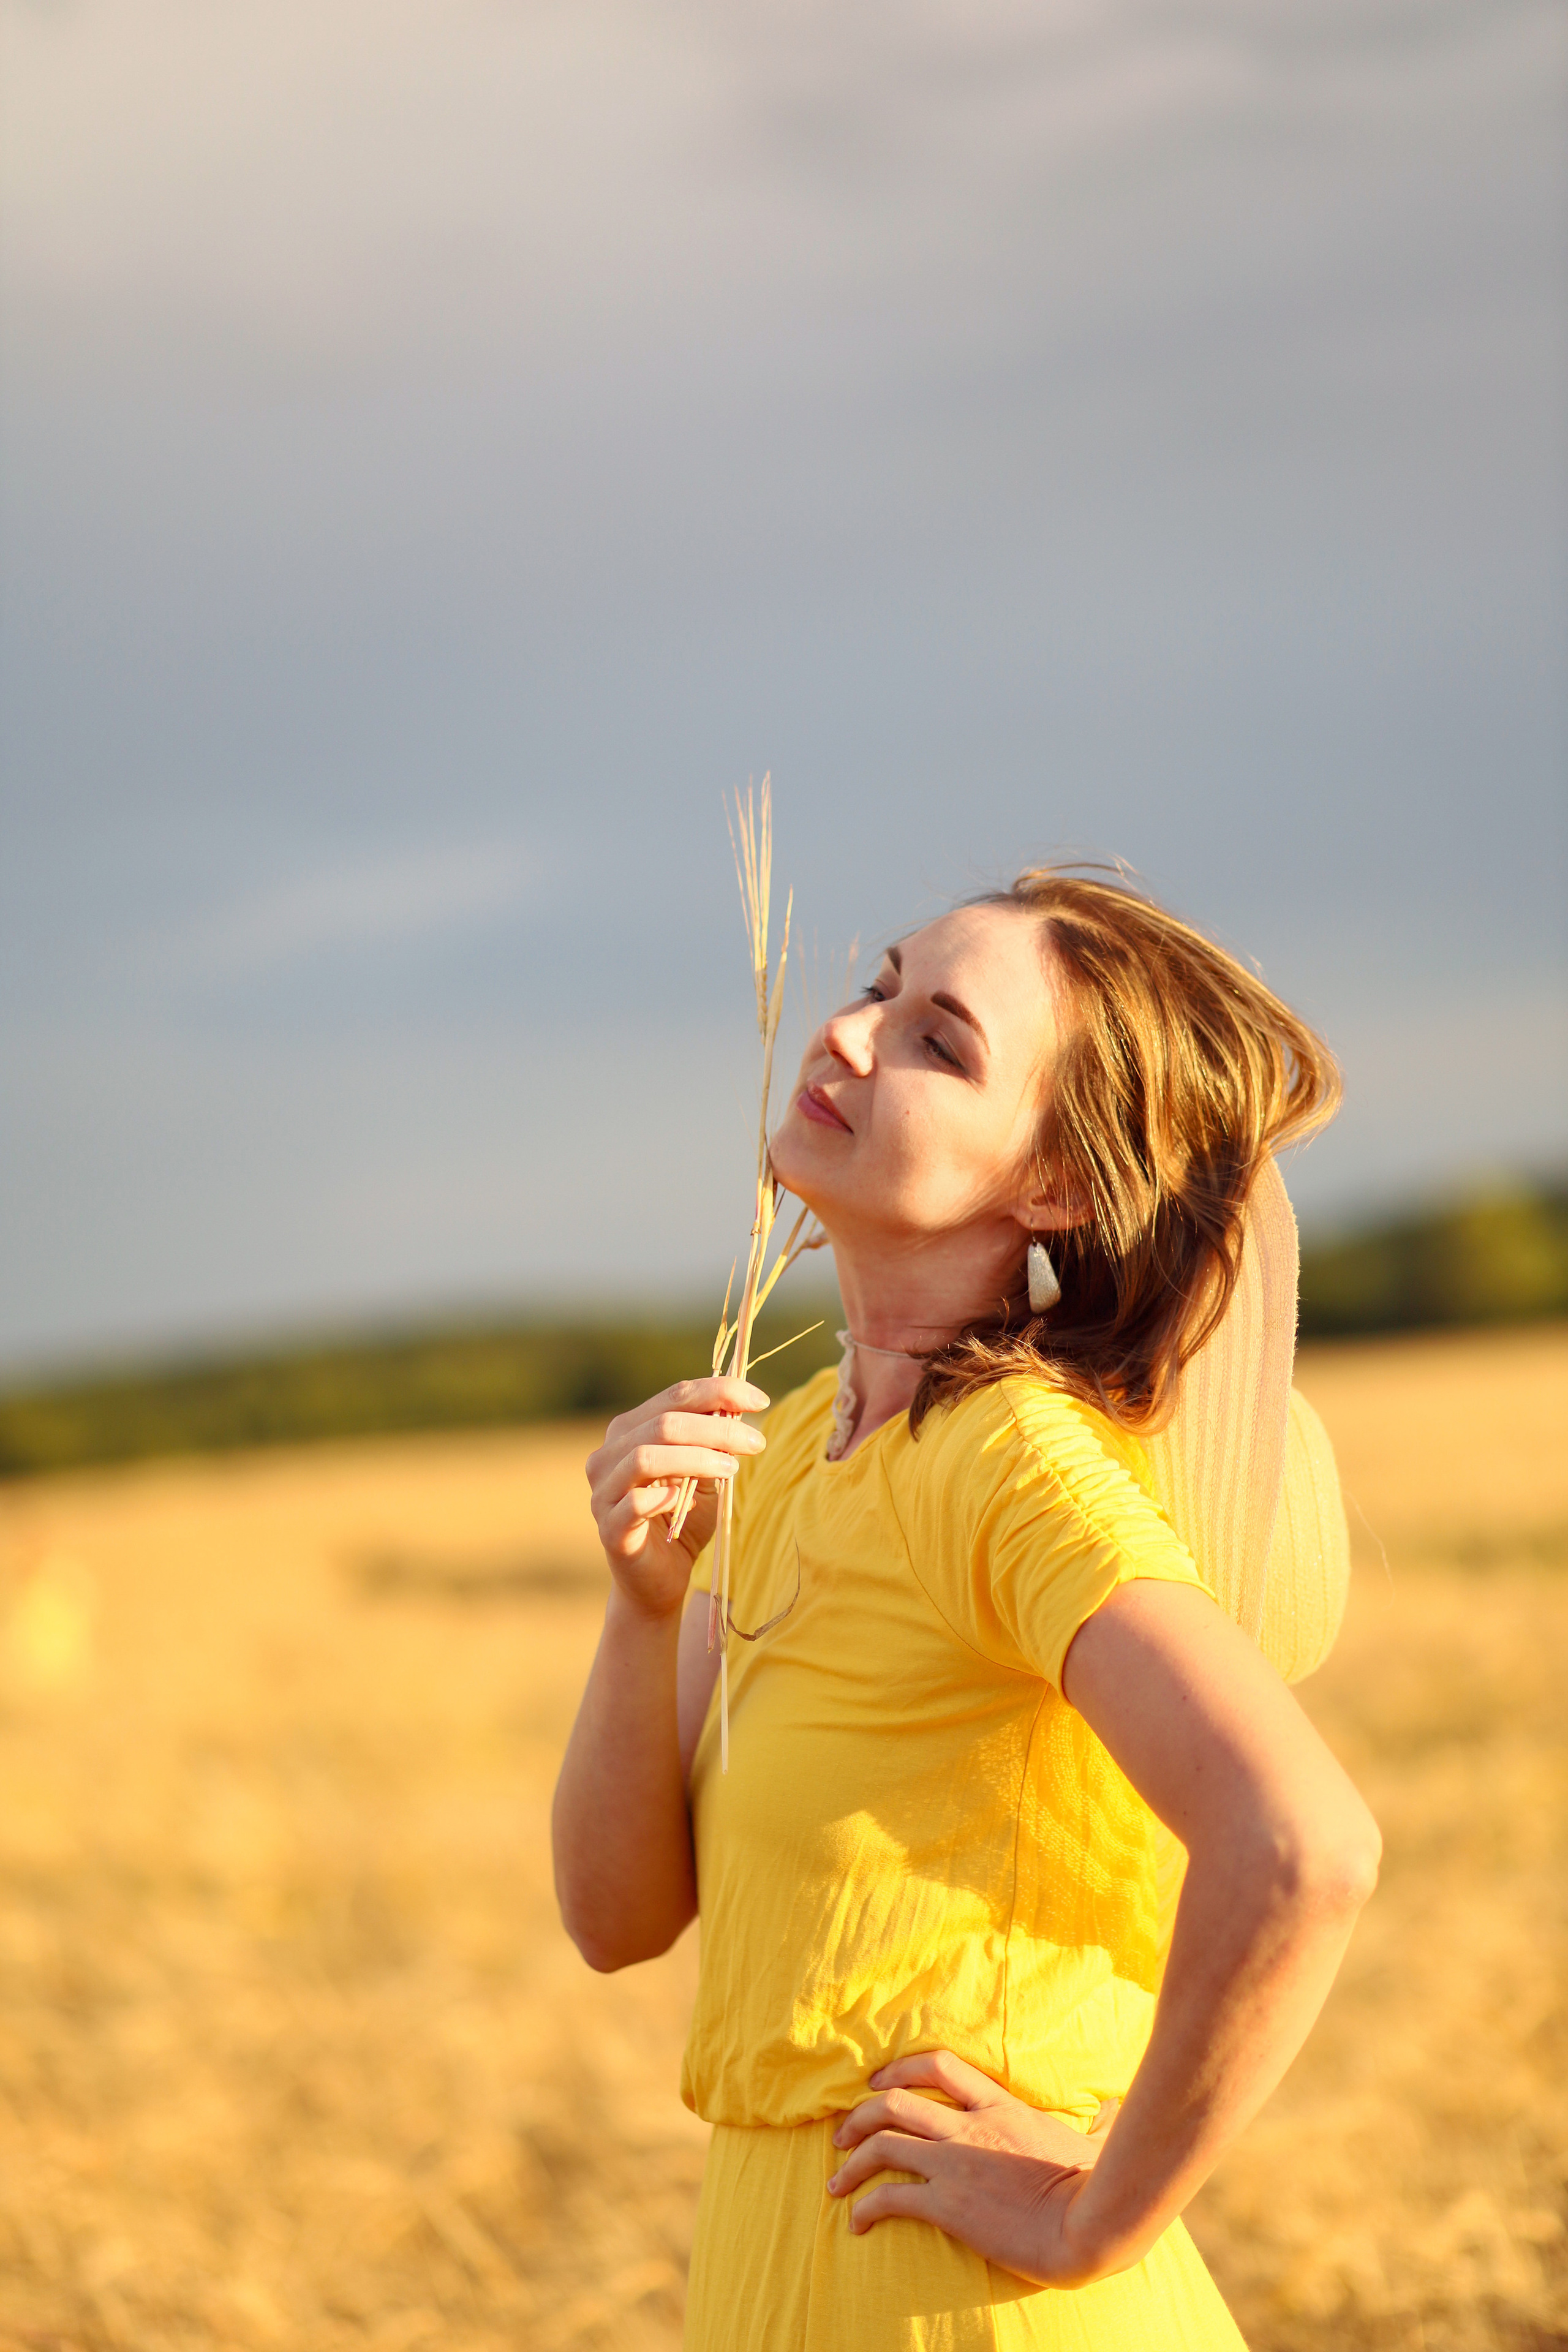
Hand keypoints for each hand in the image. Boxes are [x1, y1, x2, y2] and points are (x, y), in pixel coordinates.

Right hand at [585, 1377, 768, 1620]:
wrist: (660, 1578)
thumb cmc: (683, 1518)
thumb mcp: (706, 1473)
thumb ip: (715, 1441)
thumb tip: (743, 1405)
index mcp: (630, 1430)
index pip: (675, 1396)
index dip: (718, 1391)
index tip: (761, 1400)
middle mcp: (608, 1455)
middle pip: (663, 1423)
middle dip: (717, 1428)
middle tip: (756, 1442)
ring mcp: (603, 1492)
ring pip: (645, 1457)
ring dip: (697, 1458)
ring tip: (733, 1469)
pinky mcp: (610, 1529)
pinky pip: (634, 1504)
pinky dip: (665, 1497)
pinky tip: (690, 1502)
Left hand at [827, 2050, 1121, 2288]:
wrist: (1090, 2225)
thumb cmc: (1097, 2186)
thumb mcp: (1093, 2140)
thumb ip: (1098, 2121)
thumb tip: (1117, 2107)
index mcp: (999, 2106)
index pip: (938, 2066)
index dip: (898, 2069)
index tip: (876, 2083)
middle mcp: (970, 2127)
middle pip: (894, 2101)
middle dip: (859, 2115)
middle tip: (841, 2134)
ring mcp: (957, 2163)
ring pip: (883, 2144)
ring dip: (852, 2161)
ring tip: (836, 2182)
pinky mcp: (949, 2205)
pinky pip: (892, 2198)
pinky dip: (866, 2207)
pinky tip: (858, 2222)